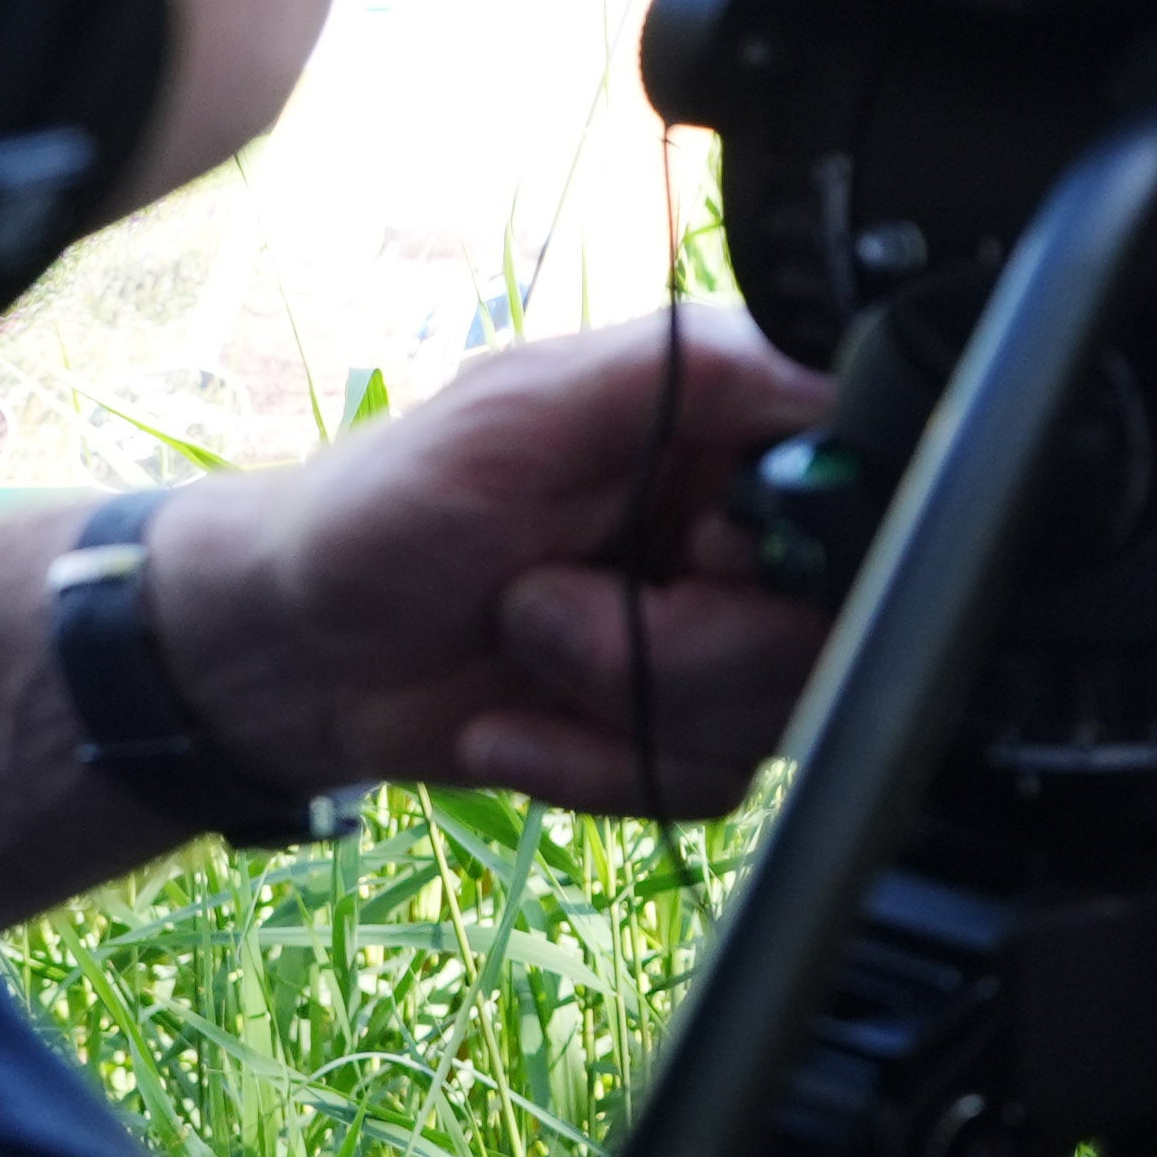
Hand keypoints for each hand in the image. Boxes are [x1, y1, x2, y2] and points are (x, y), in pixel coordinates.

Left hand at [146, 309, 835, 813]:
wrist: (291, 653)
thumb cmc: (383, 506)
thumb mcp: (524, 409)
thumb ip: (684, 372)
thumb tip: (827, 376)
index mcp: (730, 426)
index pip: (865, 483)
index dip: (794, 543)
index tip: (690, 550)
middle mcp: (745, 532)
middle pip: (832, 623)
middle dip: (677, 644)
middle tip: (541, 604)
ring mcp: (721, 638)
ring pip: (776, 713)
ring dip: (617, 700)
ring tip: (516, 644)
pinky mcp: (684, 733)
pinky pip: (708, 784)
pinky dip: (594, 769)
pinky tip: (511, 725)